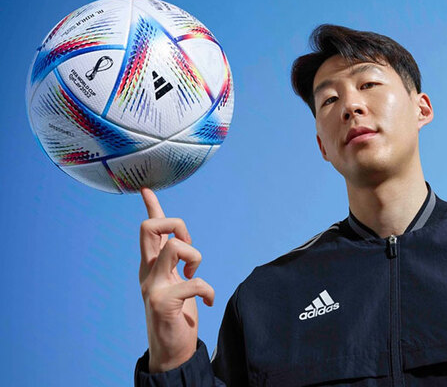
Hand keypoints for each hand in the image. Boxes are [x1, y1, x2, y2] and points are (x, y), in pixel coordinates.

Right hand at [138, 187, 214, 372]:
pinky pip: (194, 282)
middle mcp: (147, 272)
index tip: (146, 189)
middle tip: (188, 245)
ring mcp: (152, 287)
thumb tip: (178, 241)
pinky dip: (208, 290)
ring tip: (195, 274)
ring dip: (194, 255)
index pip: (148, 231)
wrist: (171, 350)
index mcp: (151, 266)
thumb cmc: (176, 315)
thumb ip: (174, 262)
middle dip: (176, 224)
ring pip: (173, 246)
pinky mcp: (163, 302)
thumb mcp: (175, 282)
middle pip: (150, 228)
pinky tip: (207, 302)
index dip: (151, 208)